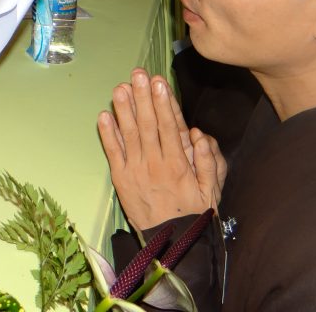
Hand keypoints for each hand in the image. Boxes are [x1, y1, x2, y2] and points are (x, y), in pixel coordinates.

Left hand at [97, 70, 224, 231]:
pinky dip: (108, 134)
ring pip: (130, 134)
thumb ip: (209, 161)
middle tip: (138, 74)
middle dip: (143, 97)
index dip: (164, 102)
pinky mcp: (121, 178)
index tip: (159, 82)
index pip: (170, 126)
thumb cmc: (193, 211)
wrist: (171, 241)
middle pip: (148, 124)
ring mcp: (136, 169)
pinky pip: (113, 153)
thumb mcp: (212, 190)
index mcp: (179, 163)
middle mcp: (156, 162)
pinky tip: (104, 115)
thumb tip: (199, 135)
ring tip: (120, 87)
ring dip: (124, 109)